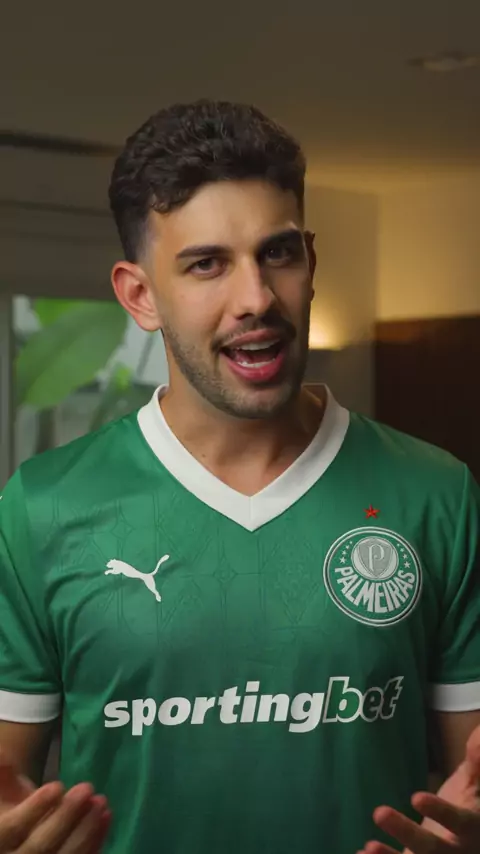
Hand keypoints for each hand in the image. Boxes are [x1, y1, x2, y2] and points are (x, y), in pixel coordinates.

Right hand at [0, 751, 110, 851]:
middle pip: (40, 846)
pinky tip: (107, 817)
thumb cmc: (12, 809)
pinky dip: (96, 841)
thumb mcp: (5, 791)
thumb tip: (2, 750)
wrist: (22, 837)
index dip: (33, 809)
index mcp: (0, 839)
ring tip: (101, 802)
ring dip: (86, 829)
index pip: (11, 829)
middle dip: (65, 816)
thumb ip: (5, 773)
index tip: (56, 786)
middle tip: (87, 788)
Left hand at [357, 725, 479, 852]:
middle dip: (408, 834)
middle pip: (433, 849)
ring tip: (368, 846)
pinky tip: (360, 852)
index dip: (441, 812)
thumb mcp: (476, 785)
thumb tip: (478, 738)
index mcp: (472, 828)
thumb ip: (477, 762)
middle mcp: (457, 852)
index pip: (460, 822)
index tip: (416, 797)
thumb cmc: (473, 807)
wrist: (472, 841)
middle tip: (379, 812)